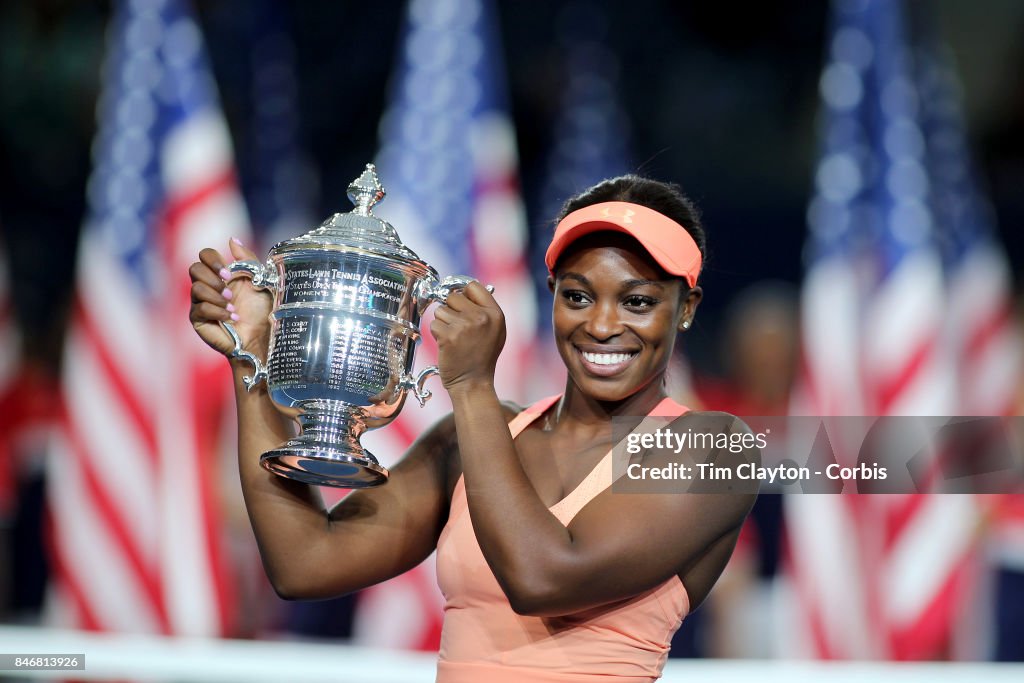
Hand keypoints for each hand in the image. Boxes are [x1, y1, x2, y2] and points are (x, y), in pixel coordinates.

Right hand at [188, 238, 272, 357]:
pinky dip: (218, 311)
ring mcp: (200, 302)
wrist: (261, 336)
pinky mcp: (198, 319)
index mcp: (221, 274)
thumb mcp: (259, 280)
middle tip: (229, 291)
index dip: (212, 259)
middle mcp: (208, 286)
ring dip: (218, 297)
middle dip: (213, 278)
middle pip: (194, 268)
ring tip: (233, 306)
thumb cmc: (262, 310)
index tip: (227, 272)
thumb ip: (246, 259)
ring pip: (196, 288)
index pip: (204, 255)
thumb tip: (231, 239)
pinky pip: (200, 308)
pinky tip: (231, 317)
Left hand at [429, 281, 505, 392]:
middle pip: (453, 296)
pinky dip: (437, 334)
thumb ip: (485, 310)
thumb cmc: (482, 357)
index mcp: (495, 314)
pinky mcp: (449, 336)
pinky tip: (448, 346)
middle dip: (450, 310)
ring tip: (454, 338)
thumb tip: (465, 290)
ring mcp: (465, 326)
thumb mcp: (495, 331)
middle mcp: (482, 317)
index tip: (459, 304)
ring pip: (440, 310)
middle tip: (457, 327)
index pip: (473, 286)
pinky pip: (434, 324)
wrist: (473, 383)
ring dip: (443, 323)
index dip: (463, 294)